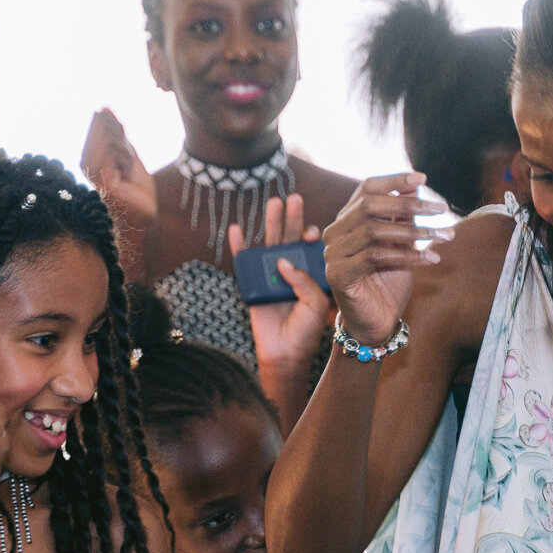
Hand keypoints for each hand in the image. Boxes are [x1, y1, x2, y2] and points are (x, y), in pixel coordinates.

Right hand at [81, 108, 155, 228]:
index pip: (99, 126)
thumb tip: (104, 107)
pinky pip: (112, 152)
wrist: (145, 215)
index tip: (125, 151)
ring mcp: (90, 170)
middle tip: (127, 164)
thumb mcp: (129, 153)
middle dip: (122, 141)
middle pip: (103, 130)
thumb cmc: (137, 189)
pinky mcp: (99, 178)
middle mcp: (86, 162)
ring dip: (125, 152)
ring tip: (126, 170)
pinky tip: (125, 173)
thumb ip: (118, 132)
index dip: (116, 129)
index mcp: (90, 156)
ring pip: (108, 139)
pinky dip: (125, 159)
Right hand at [232, 193, 334, 380]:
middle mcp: (292, 270)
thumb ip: (304, 281)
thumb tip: (283, 261)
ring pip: (270, 244)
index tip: (313, 232)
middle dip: (293, 219)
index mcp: (310, 274)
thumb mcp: (315, 304)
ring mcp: (271, 275)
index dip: (312, 237)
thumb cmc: (305, 331)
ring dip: (271, 224)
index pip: (311, 249)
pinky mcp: (253, 283)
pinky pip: (244, 261)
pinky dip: (239, 245)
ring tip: (274, 203)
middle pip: (291, 239)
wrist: (285, 354)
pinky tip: (237, 228)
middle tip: (294, 199)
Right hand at [321, 174, 452, 347]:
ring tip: (444, 235)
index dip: (393, 180)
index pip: (366, 189)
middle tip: (441, 208)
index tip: (422, 179)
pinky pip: (376, 257)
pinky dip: (406, 256)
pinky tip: (430, 259)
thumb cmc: (389, 281)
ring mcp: (334, 254)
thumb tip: (415, 185)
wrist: (377, 322)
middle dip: (409, 205)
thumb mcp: (401, 244)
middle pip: (370, 206)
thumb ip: (402, 217)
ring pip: (374, 230)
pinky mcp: (339, 275)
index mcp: (347, 220)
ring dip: (415, 231)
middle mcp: (335, 234)